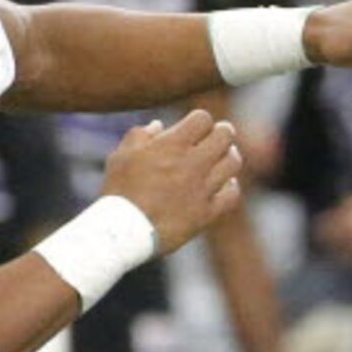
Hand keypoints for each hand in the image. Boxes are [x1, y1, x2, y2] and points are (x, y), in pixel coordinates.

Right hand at [100, 108, 242, 256]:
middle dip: (222, 133)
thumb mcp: (121, 156)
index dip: (200, 121)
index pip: (202, 119)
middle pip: (225, 135)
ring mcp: (202, 189)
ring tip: (221, 159)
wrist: (122, 233)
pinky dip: (230, 186)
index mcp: (172, 145)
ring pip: (233, 162)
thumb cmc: (119, 192)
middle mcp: (192, 164)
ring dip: (228, 156)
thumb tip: (158, 126)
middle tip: (216, 137)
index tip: (195, 128)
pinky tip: (222, 185)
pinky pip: (232, 194)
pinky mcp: (207, 213)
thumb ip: (140, 135)